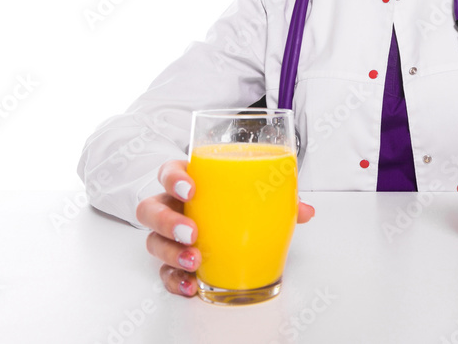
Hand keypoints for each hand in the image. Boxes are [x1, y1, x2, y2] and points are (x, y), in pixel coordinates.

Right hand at [136, 159, 314, 297]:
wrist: (223, 221)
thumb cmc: (232, 201)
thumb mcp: (252, 194)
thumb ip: (277, 198)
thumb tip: (305, 210)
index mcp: (191, 182)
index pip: (169, 171)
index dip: (174, 178)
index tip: (191, 187)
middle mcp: (173, 206)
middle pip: (151, 209)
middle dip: (168, 221)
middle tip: (192, 231)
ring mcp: (169, 234)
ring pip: (153, 241)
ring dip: (172, 253)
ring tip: (195, 261)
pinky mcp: (172, 260)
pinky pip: (164, 271)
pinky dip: (176, 279)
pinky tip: (192, 285)